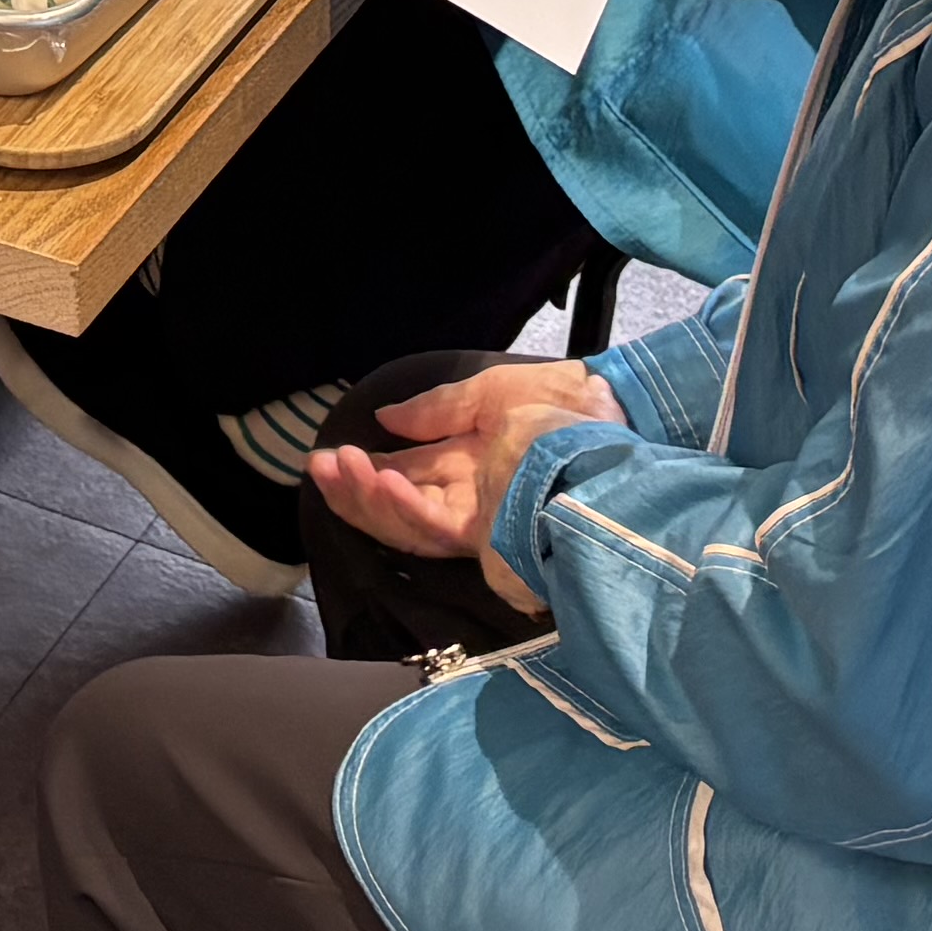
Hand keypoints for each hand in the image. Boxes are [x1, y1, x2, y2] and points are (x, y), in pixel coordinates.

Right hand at [301, 360, 613, 604]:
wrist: (615, 419)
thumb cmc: (564, 401)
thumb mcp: (490, 393)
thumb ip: (437, 410)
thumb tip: (385, 418)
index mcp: (472, 462)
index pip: (409, 472)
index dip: (368, 467)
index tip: (332, 455)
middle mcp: (472, 496)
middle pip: (399, 507)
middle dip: (353, 490)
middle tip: (316, 466)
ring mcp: (482, 520)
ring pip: (408, 525)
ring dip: (367, 500)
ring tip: (338, 469)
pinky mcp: (494, 537)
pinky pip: (435, 530)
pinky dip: (403, 508)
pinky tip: (382, 481)